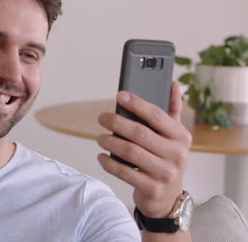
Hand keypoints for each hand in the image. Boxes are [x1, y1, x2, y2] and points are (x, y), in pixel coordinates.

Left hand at [96, 81, 191, 217]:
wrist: (167, 197)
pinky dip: (108, 162)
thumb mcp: (174, 136)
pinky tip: (101, 156)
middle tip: (101, 118)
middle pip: (139, 133)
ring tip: (100, 138)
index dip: (137, 103)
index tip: (120, 95)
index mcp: (181, 136)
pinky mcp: (151, 188)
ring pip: (130, 152)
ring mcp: (164, 173)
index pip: (157, 115)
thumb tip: (173, 83)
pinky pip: (124, 172)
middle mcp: (176, 154)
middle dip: (116, 123)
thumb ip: (172, 110)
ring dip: (110, 142)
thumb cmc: (166, 159)